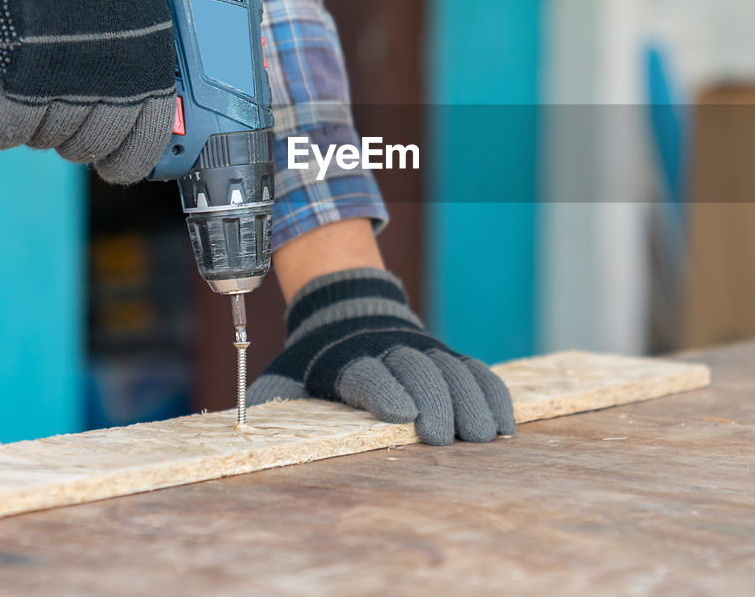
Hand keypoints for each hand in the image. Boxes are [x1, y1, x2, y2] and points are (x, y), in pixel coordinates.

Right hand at [0, 0, 175, 183]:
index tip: (113, 170)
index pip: (149, 138)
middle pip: (94, 142)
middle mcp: (120, 77)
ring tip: (30, 127)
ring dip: (37, 140)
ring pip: (54, 136)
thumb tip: (139, 109)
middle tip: (62, 140)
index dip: (128, 162)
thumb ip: (143, 65)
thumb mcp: (144, 23)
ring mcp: (75, 75)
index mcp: (153, 67)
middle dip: (75, 149)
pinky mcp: (31, 69)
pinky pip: (17, 122)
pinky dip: (4, 133)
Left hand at [248, 268, 516, 445]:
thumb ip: (276, 407)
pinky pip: (478, 371)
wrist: (342, 315)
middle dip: (434, 401)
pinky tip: (503, 426)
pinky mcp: (448, 355)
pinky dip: (493, 395)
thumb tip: (251, 439)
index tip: (402, 416)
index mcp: (345, 359)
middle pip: (417, 369)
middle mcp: (390, 349)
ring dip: (470, 402)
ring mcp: (424, 349)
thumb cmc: (312, 367)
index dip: (385, 391)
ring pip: (453, 368)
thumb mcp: (283, 382)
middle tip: (442, 439)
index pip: (367, 373)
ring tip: (480, 438)